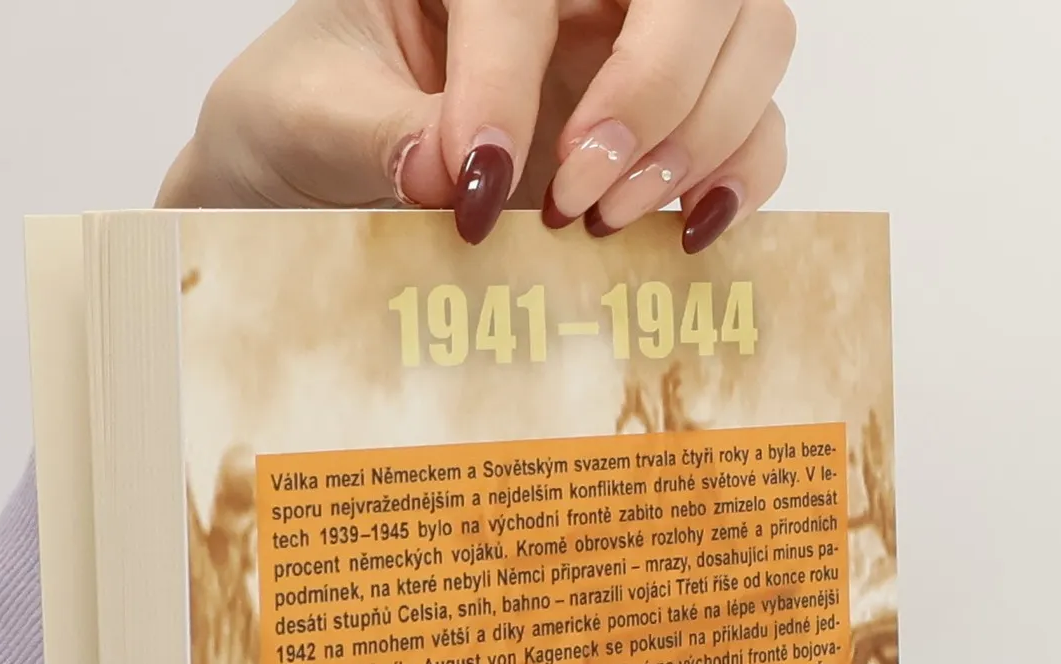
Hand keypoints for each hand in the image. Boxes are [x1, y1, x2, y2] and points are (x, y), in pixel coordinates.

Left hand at [160, 0, 796, 252]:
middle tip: (574, 196)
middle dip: (654, 88)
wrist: (305, 168)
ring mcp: (633, 43)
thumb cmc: (304, 116)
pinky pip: (756, 124)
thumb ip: (372, 137)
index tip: (474, 187)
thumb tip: (443, 172)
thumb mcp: (307, 119)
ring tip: (603, 219)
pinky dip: (740, 174)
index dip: (507, 80)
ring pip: (752, 35)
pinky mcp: (666, 120)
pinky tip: (682, 231)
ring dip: (699, 133)